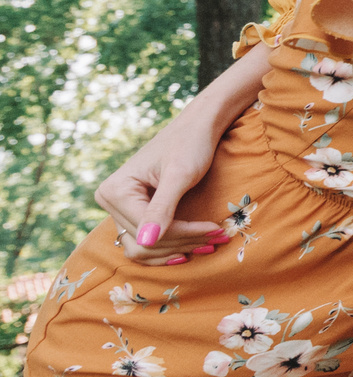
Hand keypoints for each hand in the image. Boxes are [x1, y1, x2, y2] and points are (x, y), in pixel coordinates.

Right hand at [96, 117, 230, 266]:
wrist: (195, 129)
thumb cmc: (190, 145)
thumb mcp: (179, 175)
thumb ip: (162, 208)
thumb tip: (146, 242)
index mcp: (115, 191)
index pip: (149, 229)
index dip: (185, 233)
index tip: (218, 230)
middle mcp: (109, 201)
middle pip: (146, 242)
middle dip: (185, 241)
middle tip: (220, 236)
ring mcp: (118, 209)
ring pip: (146, 247)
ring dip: (179, 248)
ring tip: (212, 241)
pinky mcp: (131, 213)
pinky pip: (146, 242)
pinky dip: (171, 246)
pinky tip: (195, 245)